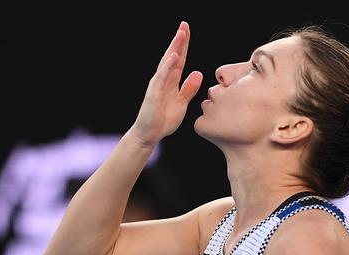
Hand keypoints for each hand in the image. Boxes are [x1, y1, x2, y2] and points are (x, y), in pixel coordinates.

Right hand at [130, 21, 202, 145]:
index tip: (187, 31)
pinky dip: (168, 66)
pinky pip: (162, 77)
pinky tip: (174, 55)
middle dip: (179, 41)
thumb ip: (189, 89)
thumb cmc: (163, 120)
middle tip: (184, 25)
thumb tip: (198, 73)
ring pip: (167, 63)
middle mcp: (163, 80)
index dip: (184, 46)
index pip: (180, 60)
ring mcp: (157, 86)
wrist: (149, 135)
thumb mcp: (181, 103)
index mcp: (171, 82)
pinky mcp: (154, 94)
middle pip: (173, 56)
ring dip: (174, 48)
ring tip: (181, 34)